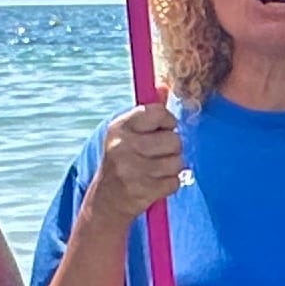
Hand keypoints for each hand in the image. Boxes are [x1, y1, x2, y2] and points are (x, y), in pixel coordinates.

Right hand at [92, 103, 186, 222]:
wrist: (106, 200)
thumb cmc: (123, 159)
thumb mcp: (128, 133)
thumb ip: (148, 111)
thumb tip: (164, 86)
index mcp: (120, 128)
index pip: (158, 113)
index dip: (167, 121)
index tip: (163, 128)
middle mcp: (123, 147)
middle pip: (174, 139)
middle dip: (172, 147)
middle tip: (158, 153)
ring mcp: (133, 170)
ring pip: (177, 162)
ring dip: (172, 166)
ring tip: (156, 169)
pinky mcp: (143, 191)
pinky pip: (175, 182)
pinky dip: (169, 183)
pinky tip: (154, 183)